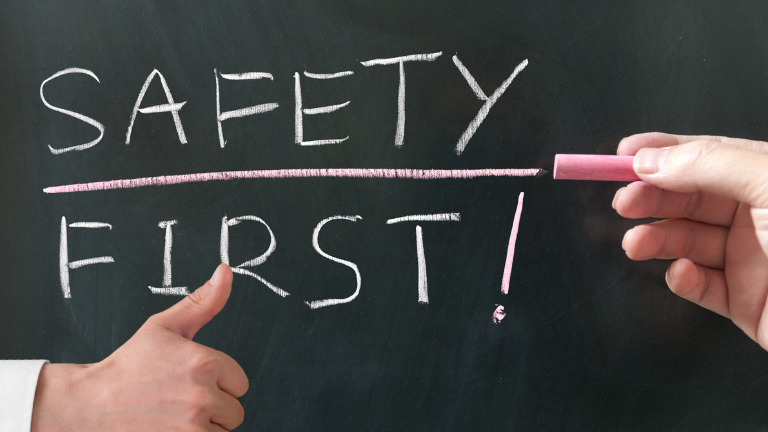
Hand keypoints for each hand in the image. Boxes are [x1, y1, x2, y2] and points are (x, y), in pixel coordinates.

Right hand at [31, 264, 247, 430]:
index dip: (217, 381)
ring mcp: (192, 428)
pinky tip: (171, 429)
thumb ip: (203, 302)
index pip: (240, 382)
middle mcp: (203, 396)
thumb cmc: (129, 364)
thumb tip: (226, 271)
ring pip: (223, 430)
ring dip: (205, 426)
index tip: (188, 379)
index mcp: (204, 363)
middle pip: (235, 410)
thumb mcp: (164, 326)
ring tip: (174, 414)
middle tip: (179, 398)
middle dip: (214, 406)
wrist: (90, 404)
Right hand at [612, 132, 767, 349]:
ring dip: (656, 240)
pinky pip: (702, 287)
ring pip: (687, 242)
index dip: (662, 151)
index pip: (706, 155)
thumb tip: (652, 159)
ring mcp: (752, 259)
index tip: (623, 153)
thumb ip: (710, 165)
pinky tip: (682, 274)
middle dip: (651, 197)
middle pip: (688, 198)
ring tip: (636, 243)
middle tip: (625, 202)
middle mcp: (759, 215)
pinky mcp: (746, 302)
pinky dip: (683, 280)